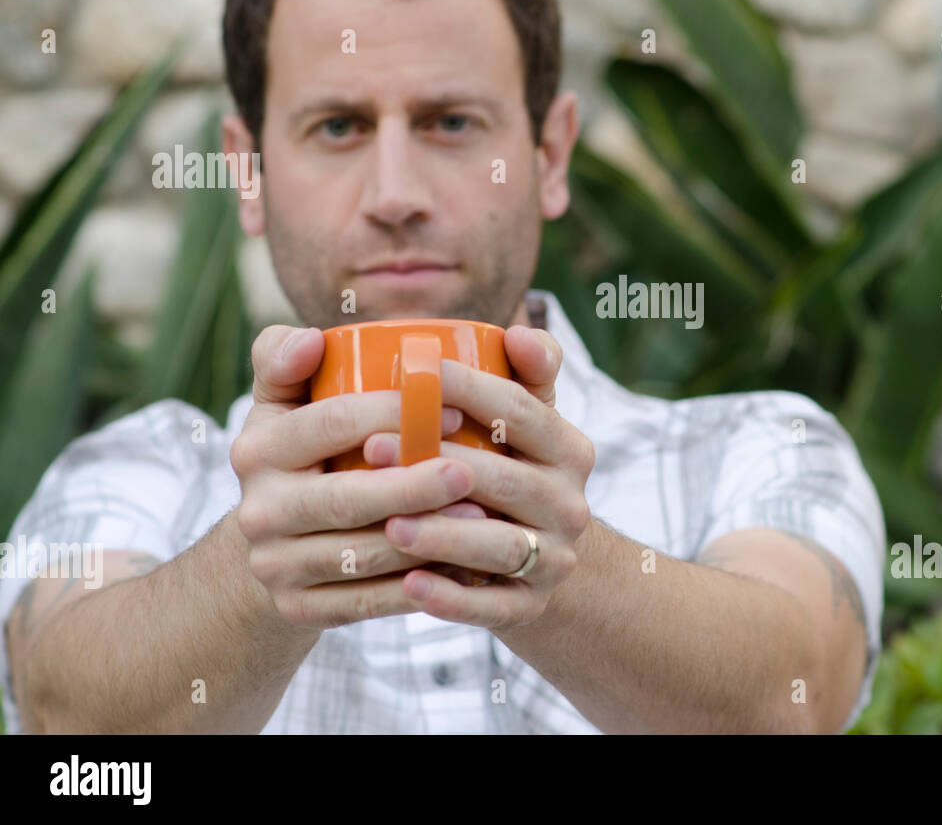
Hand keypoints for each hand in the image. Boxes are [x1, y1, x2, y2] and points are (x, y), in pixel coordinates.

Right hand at [231, 325, 486, 631]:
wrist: (277, 545)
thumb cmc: (304, 453)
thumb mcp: (285, 403)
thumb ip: (290, 358)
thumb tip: (314, 338)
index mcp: (256, 448)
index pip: (330, 421)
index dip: (393, 412)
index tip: (454, 406)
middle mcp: (256, 509)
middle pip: (346, 496)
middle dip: (413, 485)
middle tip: (471, 472)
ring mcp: (274, 566)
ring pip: (363, 554)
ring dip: (426, 539)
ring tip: (481, 519)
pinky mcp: (299, 608)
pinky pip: (368, 602)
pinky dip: (419, 586)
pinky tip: (463, 566)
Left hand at [365, 326, 594, 630]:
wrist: (538, 564)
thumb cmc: (510, 472)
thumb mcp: (526, 423)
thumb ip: (520, 372)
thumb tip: (515, 334)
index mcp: (569, 448)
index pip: (523, 411)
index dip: (470, 390)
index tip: (414, 371)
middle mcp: (572, 503)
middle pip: (504, 479)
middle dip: (436, 462)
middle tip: (370, 449)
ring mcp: (555, 558)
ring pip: (498, 545)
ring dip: (442, 534)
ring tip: (387, 524)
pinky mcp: (532, 606)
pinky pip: (494, 607)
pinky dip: (453, 599)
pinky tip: (410, 586)